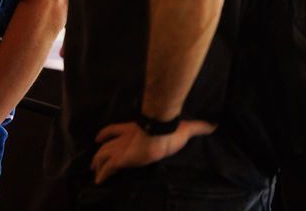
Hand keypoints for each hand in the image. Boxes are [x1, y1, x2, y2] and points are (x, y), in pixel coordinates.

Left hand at [90, 119, 215, 183]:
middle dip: (99, 152)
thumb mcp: (185, 128)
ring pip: (102, 156)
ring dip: (97, 164)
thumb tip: (212, 125)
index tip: (99, 138)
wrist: (160, 132)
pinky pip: (107, 168)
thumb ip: (197, 127)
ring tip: (94, 172)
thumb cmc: (170, 129)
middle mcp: (123, 139)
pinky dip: (102, 174)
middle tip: (94, 160)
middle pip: (105, 145)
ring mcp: (120, 149)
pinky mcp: (120, 159)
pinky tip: (99, 181)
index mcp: (132, 129)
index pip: (114, 130)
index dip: (106, 134)